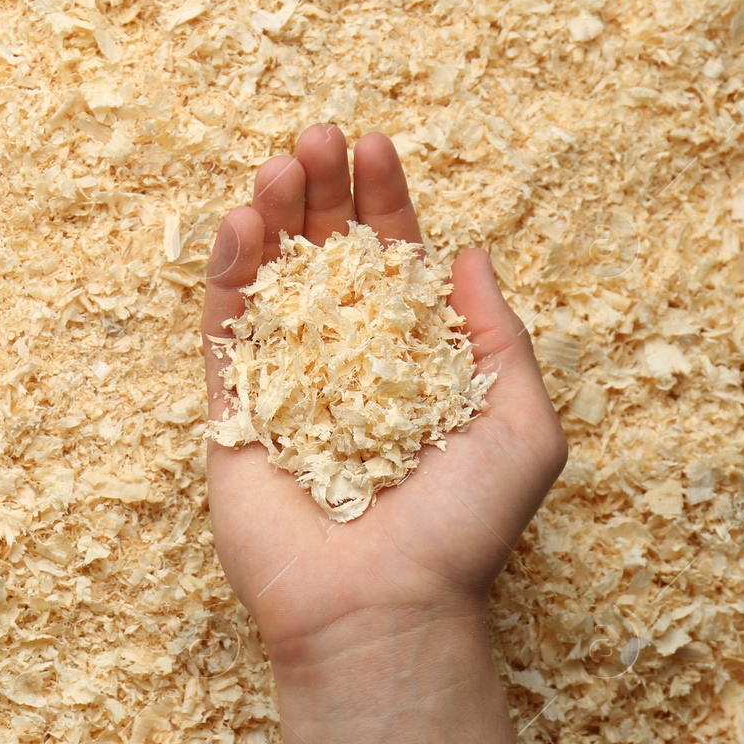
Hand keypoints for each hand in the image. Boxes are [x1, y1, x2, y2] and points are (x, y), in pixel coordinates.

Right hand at [203, 125, 567, 665]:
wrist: (381, 606)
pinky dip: (226, 274)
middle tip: (317, 136)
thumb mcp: (522, 424)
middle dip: (322, 193)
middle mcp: (344, 366)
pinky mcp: (231, 414)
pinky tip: (238, 222)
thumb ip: (499, 336)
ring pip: (269, 282)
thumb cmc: (461, 528)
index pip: (391, 264)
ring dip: (272, 215)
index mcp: (410, 363)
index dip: (385, 202)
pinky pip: (221, 333)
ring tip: (280, 162)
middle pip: (325, 257)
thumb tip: (467, 254)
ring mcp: (284, 387)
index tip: (378, 145)